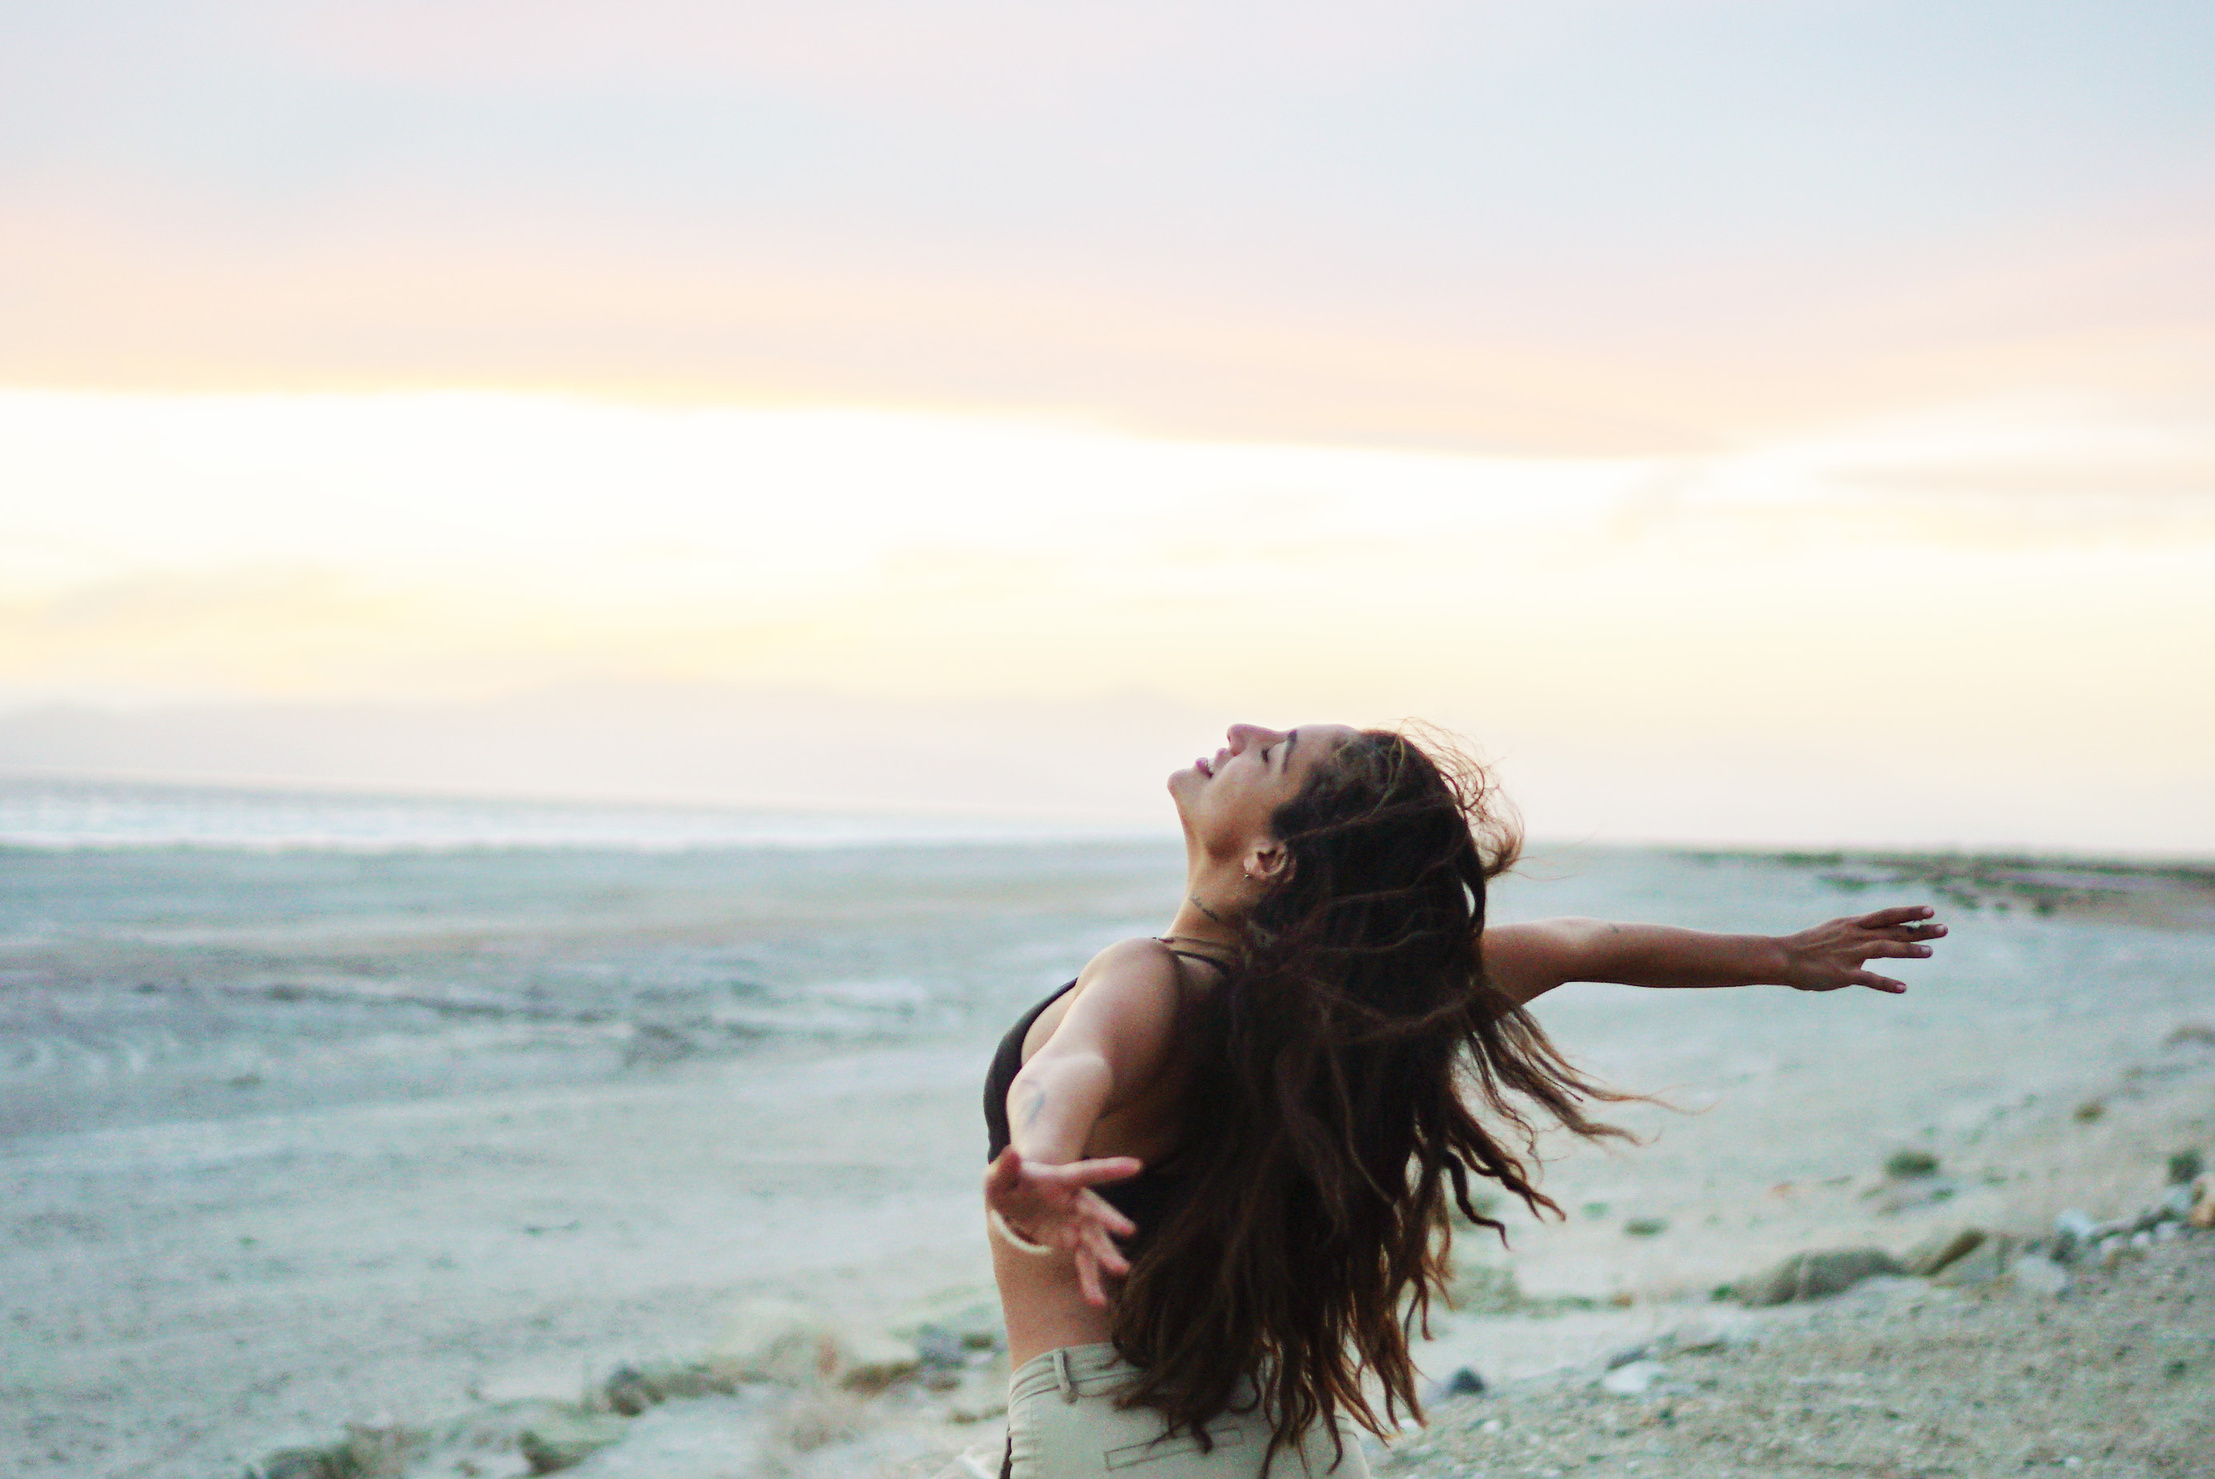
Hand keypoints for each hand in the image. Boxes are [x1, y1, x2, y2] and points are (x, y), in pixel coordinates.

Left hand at [983, 1147, 1141, 1305]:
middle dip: (1110, 1219)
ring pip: (1095, 1240)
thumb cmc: (1010, 1182)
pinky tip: (1097, 1301)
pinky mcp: (1073, 1242)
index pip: (1087, 1172)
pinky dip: (1090, 1281)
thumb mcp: (999, 1176)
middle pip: (1095, 1211)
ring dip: (1107, 1255)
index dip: (1110, 1169)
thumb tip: (1011, 1153)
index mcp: (1061, 1180)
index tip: (1137, 1166)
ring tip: (1121, 1271)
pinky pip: (1084, 1263)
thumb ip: (1005, 1167)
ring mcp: (1077, 1223)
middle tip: (1127, 1231)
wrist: (1016, 1198)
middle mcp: (1076, 1201)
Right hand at [1777, 905, 1945, 993]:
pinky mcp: (1843, 973)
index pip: (1887, 917)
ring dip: (1909, 950)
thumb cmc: (1808, 946)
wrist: (1783, 957)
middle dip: (1919, 930)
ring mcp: (1850, 954)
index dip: (1909, 914)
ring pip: (1885, 949)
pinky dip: (1886, 983)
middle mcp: (1855, 936)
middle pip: (1893, 931)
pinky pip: (1868, 978)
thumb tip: (1875, 934)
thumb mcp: (1834, 931)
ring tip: (1930, 952)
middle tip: (1944, 929)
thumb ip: (1856, 933)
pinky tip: (1902, 988)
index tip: (1930, 911)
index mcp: (1853, 925)